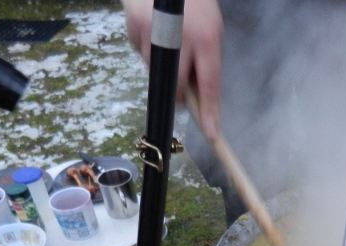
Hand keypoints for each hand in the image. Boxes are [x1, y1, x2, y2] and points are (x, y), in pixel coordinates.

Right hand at [122, 0, 222, 139]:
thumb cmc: (195, 2)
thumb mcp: (211, 27)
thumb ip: (205, 58)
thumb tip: (197, 91)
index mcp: (207, 39)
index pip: (210, 85)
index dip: (209, 111)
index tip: (210, 133)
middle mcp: (181, 38)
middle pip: (177, 86)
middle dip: (179, 94)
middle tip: (181, 89)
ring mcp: (154, 32)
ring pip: (155, 72)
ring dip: (161, 68)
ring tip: (167, 44)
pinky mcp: (134, 26)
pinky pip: (139, 52)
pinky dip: (146, 49)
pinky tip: (152, 32)